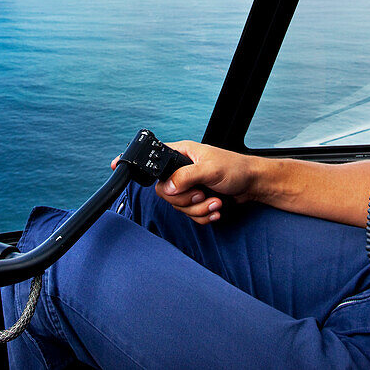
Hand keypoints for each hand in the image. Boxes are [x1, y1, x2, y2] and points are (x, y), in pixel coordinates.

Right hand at [113, 141, 259, 223]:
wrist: (254, 186)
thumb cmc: (236, 169)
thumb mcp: (210, 169)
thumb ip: (186, 176)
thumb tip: (168, 186)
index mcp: (181, 154)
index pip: (152, 158)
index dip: (136, 163)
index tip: (116, 165)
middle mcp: (181, 170)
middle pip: (164, 192)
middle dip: (185, 200)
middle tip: (202, 193)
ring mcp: (188, 186)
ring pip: (177, 207)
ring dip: (199, 209)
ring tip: (216, 201)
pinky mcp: (196, 201)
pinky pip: (189, 215)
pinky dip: (204, 216)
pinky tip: (217, 208)